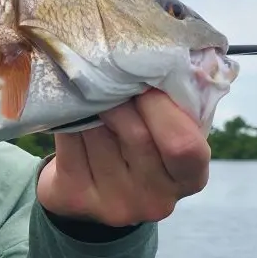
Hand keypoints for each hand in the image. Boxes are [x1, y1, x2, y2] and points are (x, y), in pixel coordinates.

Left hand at [36, 90, 209, 227]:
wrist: (89, 190)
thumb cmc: (137, 147)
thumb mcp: (168, 130)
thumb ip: (175, 103)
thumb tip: (160, 54)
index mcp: (190, 178)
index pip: (183, 144)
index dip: (161, 107)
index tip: (145, 83)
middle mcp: (156, 198)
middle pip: (136, 134)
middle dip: (119, 97)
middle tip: (109, 76)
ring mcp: (115, 203)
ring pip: (97, 134)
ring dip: (90, 104)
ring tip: (88, 89)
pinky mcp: (76, 197)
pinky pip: (69, 144)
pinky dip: (66, 118)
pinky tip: (68, 108)